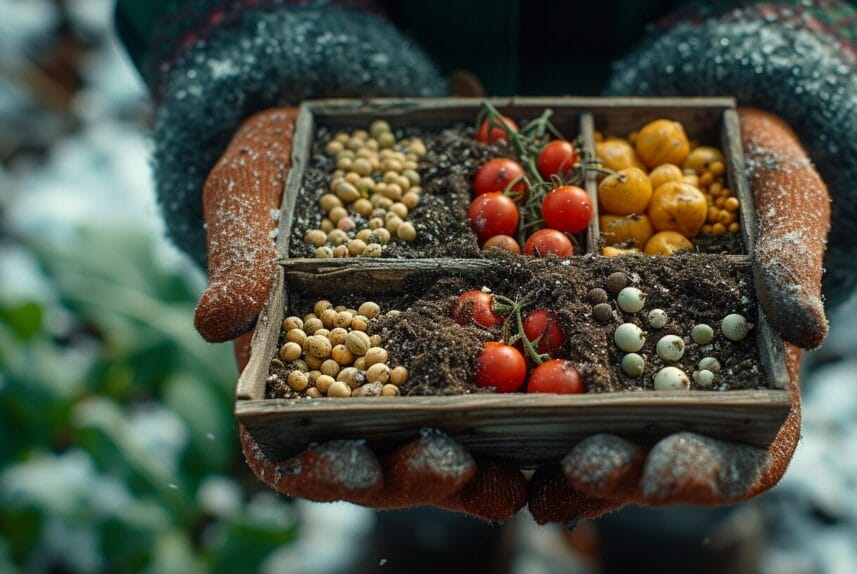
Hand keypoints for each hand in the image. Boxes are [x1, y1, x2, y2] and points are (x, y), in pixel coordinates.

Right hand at [202, 109, 526, 520]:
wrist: (341, 137)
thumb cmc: (274, 175)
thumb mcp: (246, 203)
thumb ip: (240, 261)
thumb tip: (219, 322)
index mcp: (287, 376)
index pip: (293, 454)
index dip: (323, 471)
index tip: (356, 466)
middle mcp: (355, 389)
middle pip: (381, 462)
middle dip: (416, 475)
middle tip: (452, 467)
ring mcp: (413, 373)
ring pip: (443, 442)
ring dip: (478, 466)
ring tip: (515, 470)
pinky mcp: (466, 343)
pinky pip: (493, 385)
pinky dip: (518, 403)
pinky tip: (555, 402)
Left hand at [528, 108, 828, 523]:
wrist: (704, 147)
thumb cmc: (762, 185)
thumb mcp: (787, 208)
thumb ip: (790, 267)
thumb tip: (808, 331)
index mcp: (752, 388)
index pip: (741, 460)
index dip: (703, 473)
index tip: (665, 469)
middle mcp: (681, 396)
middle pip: (651, 463)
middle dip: (617, 474)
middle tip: (582, 466)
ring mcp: (623, 376)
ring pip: (589, 440)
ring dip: (554, 460)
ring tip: (520, 465)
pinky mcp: (574, 343)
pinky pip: (543, 382)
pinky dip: (516, 399)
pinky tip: (478, 404)